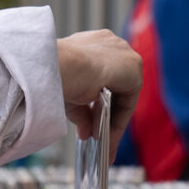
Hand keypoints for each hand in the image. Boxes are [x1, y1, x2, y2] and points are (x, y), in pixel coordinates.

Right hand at [56, 30, 141, 156]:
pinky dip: (119, 122)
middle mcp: (112, 45)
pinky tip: (108, 138)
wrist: (58, 66)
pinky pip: (127, 102)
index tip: (90, 123)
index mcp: (93, 44)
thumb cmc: (55, 74)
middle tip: (97, 137)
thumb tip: (86, 133)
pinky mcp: (133, 67)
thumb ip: (82, 112)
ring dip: (112, 122)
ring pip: (122, 97)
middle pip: (115, 89)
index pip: (103, 78)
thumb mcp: (69, 96)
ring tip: (103, 143)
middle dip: (106, 116)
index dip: (97, 103)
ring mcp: (124, 54)